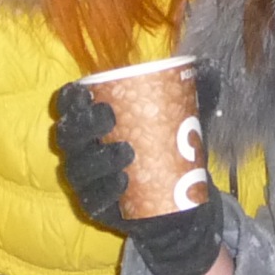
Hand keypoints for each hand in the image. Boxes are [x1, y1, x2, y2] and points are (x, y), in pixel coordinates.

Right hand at [53, 79, 223, 274]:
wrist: (178, 200)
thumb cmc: (169, 146)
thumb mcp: (182, 118)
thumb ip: (192, 93)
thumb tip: (207, 66)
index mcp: (90, 121)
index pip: (68, 106)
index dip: (70, 98)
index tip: (87, 92)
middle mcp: (81, 150)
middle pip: (69, 135)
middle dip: (84, 124)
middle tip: (110, 117)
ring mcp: (87, 181)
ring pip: (78, 169)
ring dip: (98, 159)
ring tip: (127, 152)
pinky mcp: (96, 207)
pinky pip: (93, 200)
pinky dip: (105, 191)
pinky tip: (123, 182)